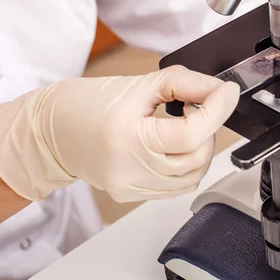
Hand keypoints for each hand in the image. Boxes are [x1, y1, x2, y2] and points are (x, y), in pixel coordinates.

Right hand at [0, 66, 238, 202]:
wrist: (50, 132)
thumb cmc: (86, 104)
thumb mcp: (138, 84)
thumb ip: (184, 84)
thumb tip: (219, 90)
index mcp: (127, 138)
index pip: (191, 134)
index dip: (217, 110)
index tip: (228, 93)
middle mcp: (129, 170)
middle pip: (196, 157)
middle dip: (209, 128)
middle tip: (196, 106)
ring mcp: (131, 188)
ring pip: (193, 176)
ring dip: (200, 148)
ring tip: (184, 125)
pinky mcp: (133, 196)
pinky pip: (178, 186)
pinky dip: (187, 165)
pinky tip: (174, 146)